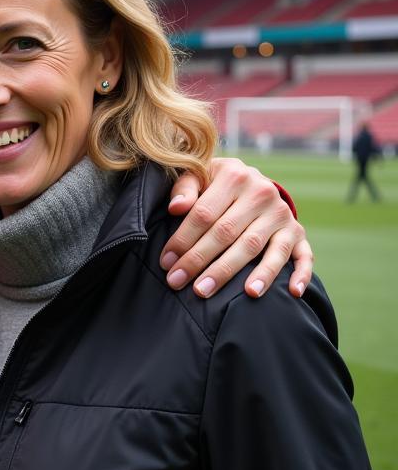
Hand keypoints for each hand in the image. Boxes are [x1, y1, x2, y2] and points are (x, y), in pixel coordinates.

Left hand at [160, 158, 311, 298]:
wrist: (251, 180)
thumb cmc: (213, 184)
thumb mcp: (197, 176)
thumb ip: (184, 188)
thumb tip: (175, 207)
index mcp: (234, 176)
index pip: (204, 213)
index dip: (183, 240)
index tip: (166, 263)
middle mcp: (262, 193)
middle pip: (227, 233)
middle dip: (200, 261)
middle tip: (179, 283)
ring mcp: (281, 214)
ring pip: (257, 248)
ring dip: (235, 273)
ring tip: (216, 292)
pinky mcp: (297, 232)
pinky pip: (303, 255)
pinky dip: (300, 274)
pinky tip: (291, 293)